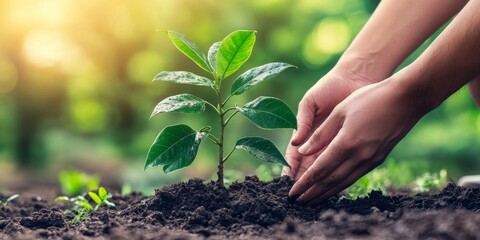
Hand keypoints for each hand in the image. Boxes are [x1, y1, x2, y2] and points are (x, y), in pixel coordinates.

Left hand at [288, 78, 427, 205]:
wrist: (406, 99)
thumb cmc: (370, 99)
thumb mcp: (340, 111)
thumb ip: (320, 134)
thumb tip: (301, 151)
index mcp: (346, 143)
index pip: (320, 169)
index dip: (304, 182)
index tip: (292, 192)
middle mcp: (359, 156)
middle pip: (330, 181)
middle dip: (312, 193)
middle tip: (298, 202)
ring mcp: (371, 160)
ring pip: (343, 182)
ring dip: (326, 193)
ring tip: (312, 200)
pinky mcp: (378, 159)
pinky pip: (355, 177)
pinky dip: (341, 185)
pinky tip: (333, 188)